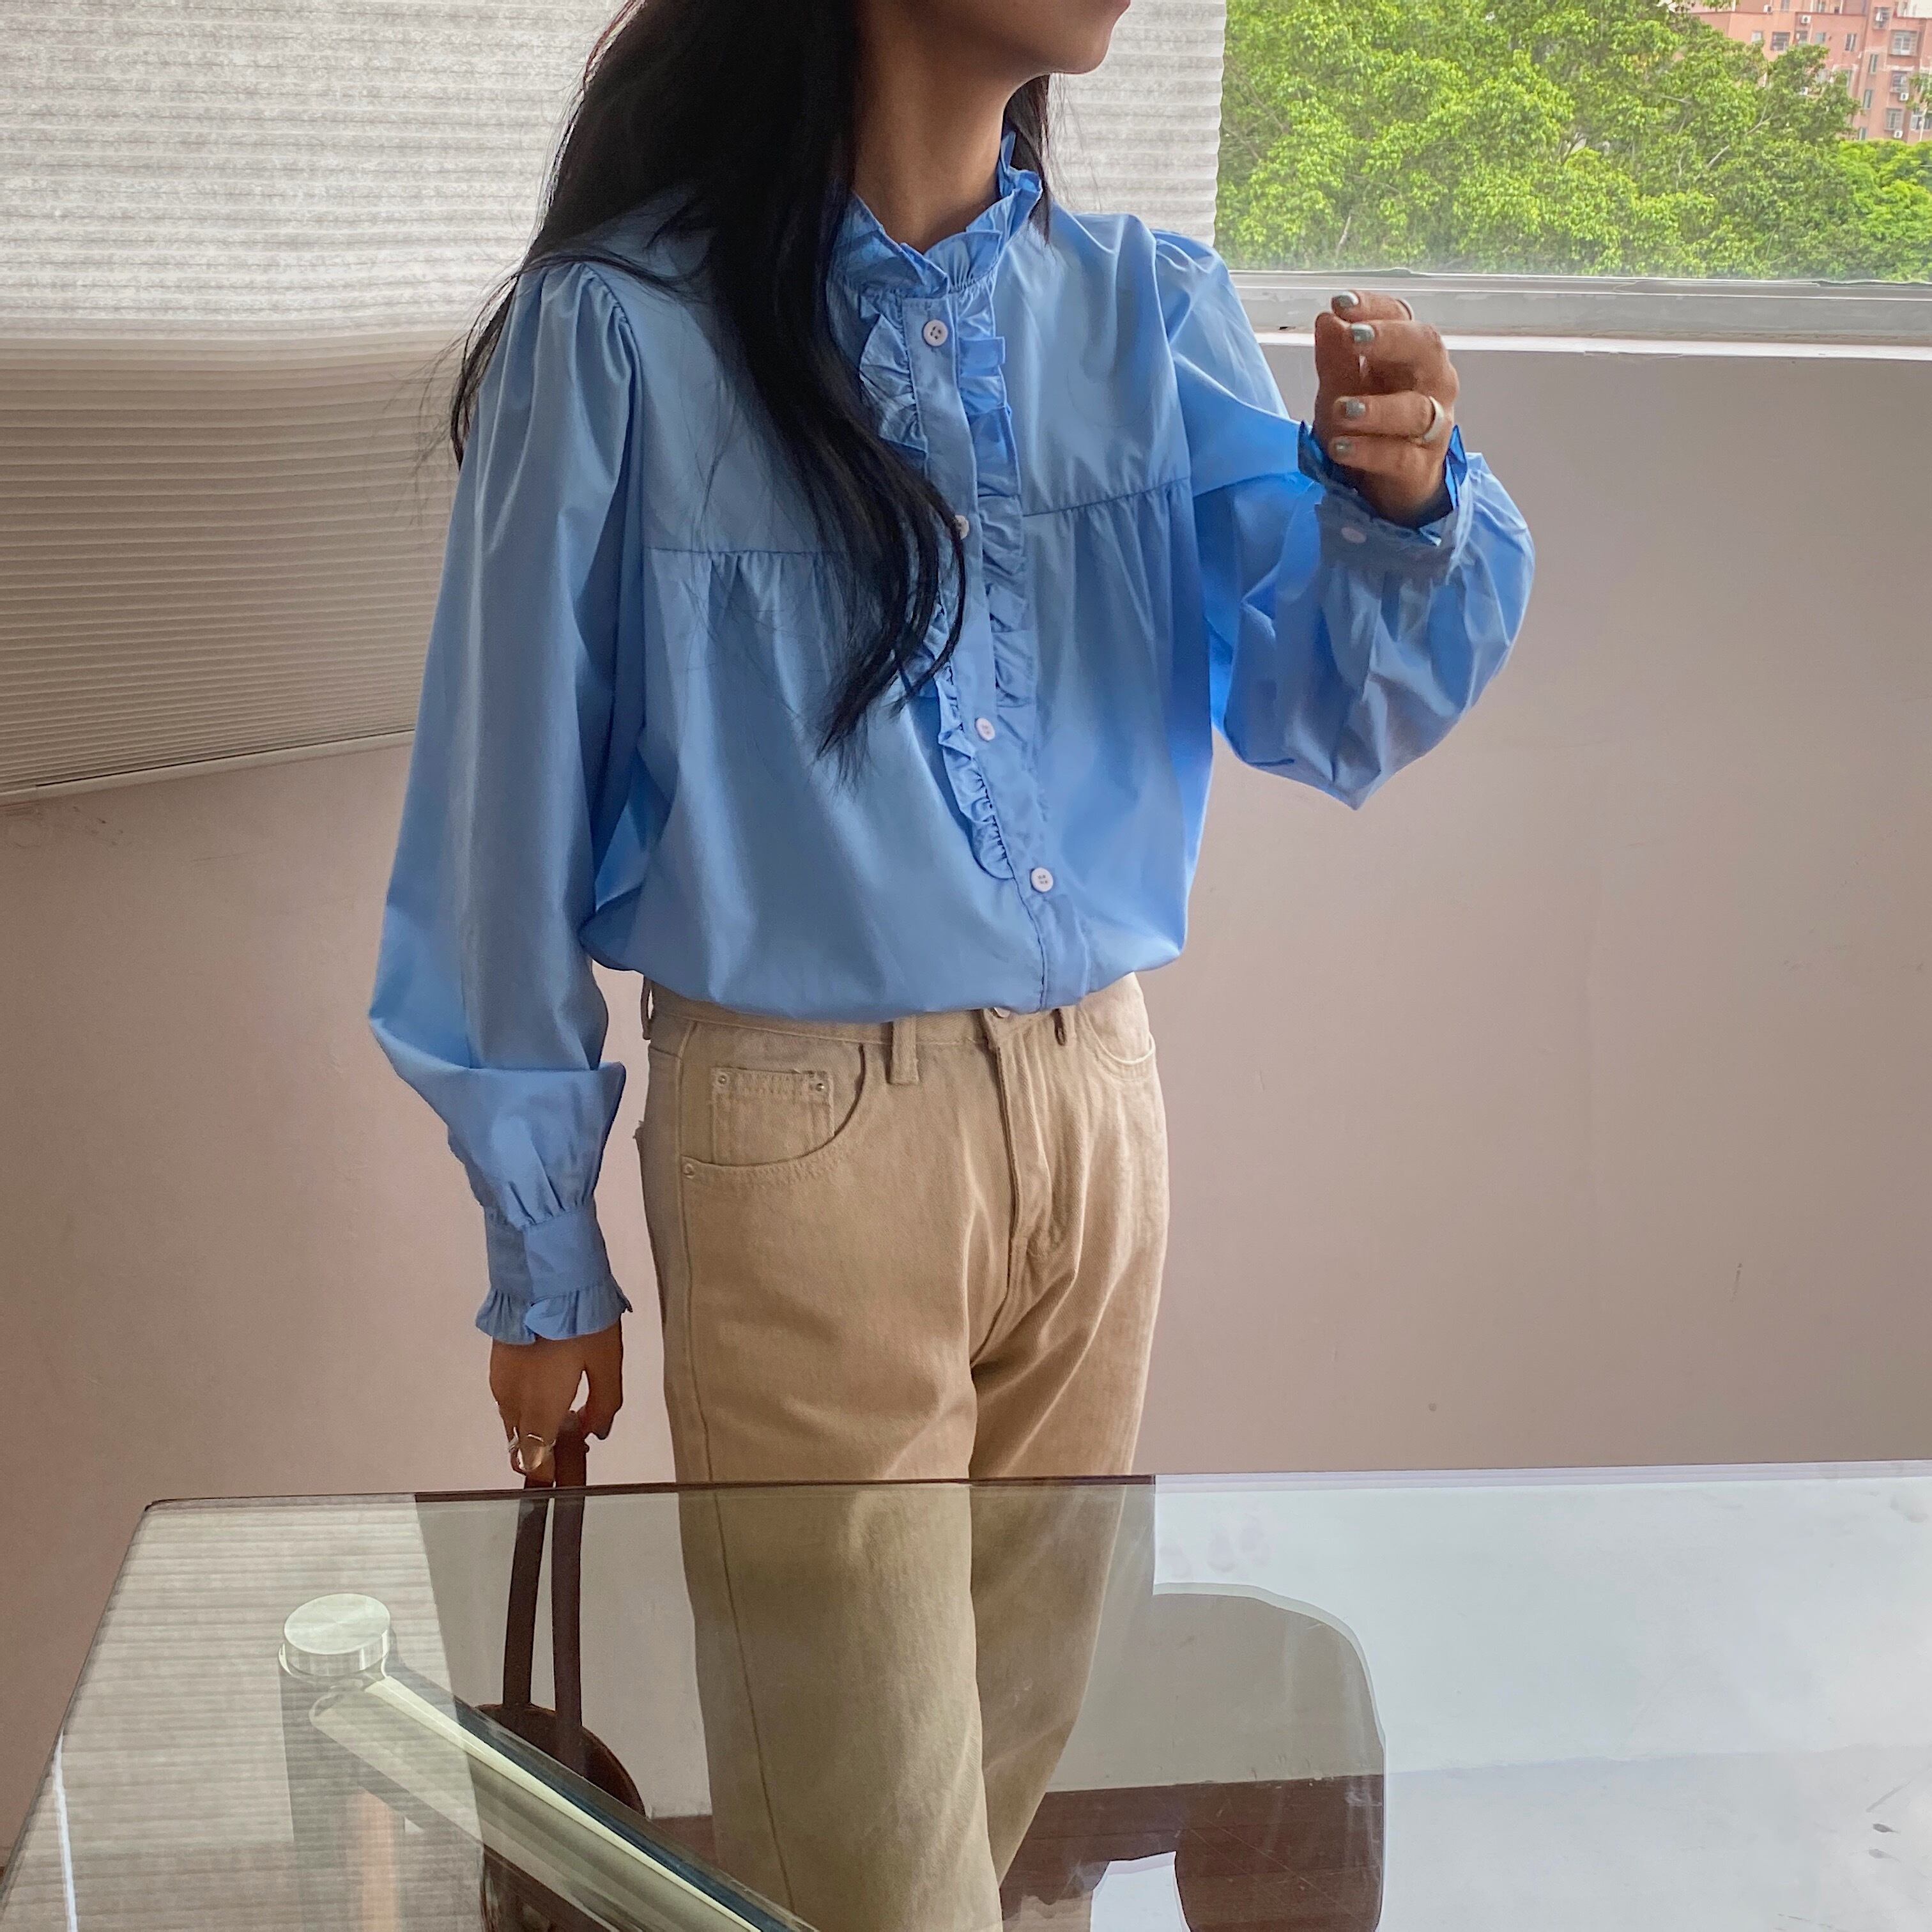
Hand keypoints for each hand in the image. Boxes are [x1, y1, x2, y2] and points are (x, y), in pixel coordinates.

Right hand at [489, 1323, 622, 1484]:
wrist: (545, 1277)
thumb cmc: (581, 1322)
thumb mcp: (606, 1363)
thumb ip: (603, 1404)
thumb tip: (594, 1432)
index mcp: (540, 1409)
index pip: (535, 1460)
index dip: (550, 1472)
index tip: (570, 1468)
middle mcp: (513, 1403)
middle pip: (521, 1447)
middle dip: (545, 1452)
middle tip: (575, 1433)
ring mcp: (500, 1383)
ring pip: (513, 1423)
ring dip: (534, 1427)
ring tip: (566, 1408)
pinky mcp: (496, 1364)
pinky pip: (508, 1400)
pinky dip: (526, 1406)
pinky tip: (549, 1387)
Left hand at [1311, 290, 1458, 524]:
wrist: (1386, 489)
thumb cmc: (1367, 429)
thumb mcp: (1340, 390)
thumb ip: (1335, 359)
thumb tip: (1326, 319)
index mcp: (1408, 355)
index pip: (1400, 318)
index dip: (1373, 308)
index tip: (1339, 303)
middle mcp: (1430, 383)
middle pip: (1425, 348)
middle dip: (1389, 339)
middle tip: (1353, 336)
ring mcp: (1431, 427)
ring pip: (1415, 409)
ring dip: (1377, 407)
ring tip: (1342, 410)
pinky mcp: (1419, 467)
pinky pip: (1399, 456)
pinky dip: (1369, 451)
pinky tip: (1340, 447)